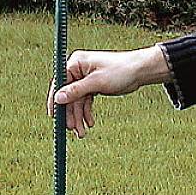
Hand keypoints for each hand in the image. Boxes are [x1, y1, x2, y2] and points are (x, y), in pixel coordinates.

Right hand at [47, 46, 169, 138]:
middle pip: (68, 95)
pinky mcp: (92, 86)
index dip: (56, 101)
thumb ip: (76, 90)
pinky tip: (89, 122)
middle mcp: (78, 70)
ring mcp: (85, 79)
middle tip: (73, 129)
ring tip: (82, 131)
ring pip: (77, 101)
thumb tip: (58, 98)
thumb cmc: (121, 70)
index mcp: (75, 63)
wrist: (140, 71)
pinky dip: (86, 112)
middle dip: (71, 114)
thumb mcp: (97, 82)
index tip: (55, 116)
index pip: (59, 83)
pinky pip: (85, 101)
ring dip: (78, 116)